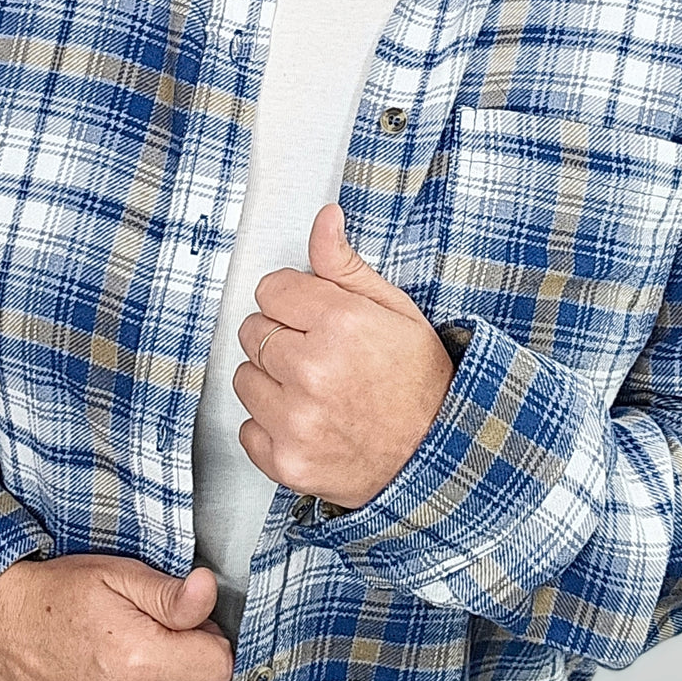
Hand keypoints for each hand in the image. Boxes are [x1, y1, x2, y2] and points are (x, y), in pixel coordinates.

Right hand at [0, 556, 233, 680]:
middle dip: (193, 672)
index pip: (220, 667)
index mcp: (135, 657)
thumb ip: (171, 594)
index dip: (209, 642)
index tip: (186, 631)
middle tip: (159, 647)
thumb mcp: (119, 577)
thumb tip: (208, 592)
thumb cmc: (59, 600)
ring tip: (140, 674)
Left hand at [234, 202, 454, 508]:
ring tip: (314, 393)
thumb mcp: (395, 312)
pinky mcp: (286, 461)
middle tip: (319, 358)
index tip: (313, 320)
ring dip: (271, 384)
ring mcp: (296, 421)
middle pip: (252, 332)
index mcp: (340, 324)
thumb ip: (346, 267)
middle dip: (280, 340)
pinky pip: (247, 429)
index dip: (293, 303)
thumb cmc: (419, 383)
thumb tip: (324, 219)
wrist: (437, 455)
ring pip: (244, 379)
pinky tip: (307, 424)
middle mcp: (313, 371)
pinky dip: (271, 429)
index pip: (271, 290)